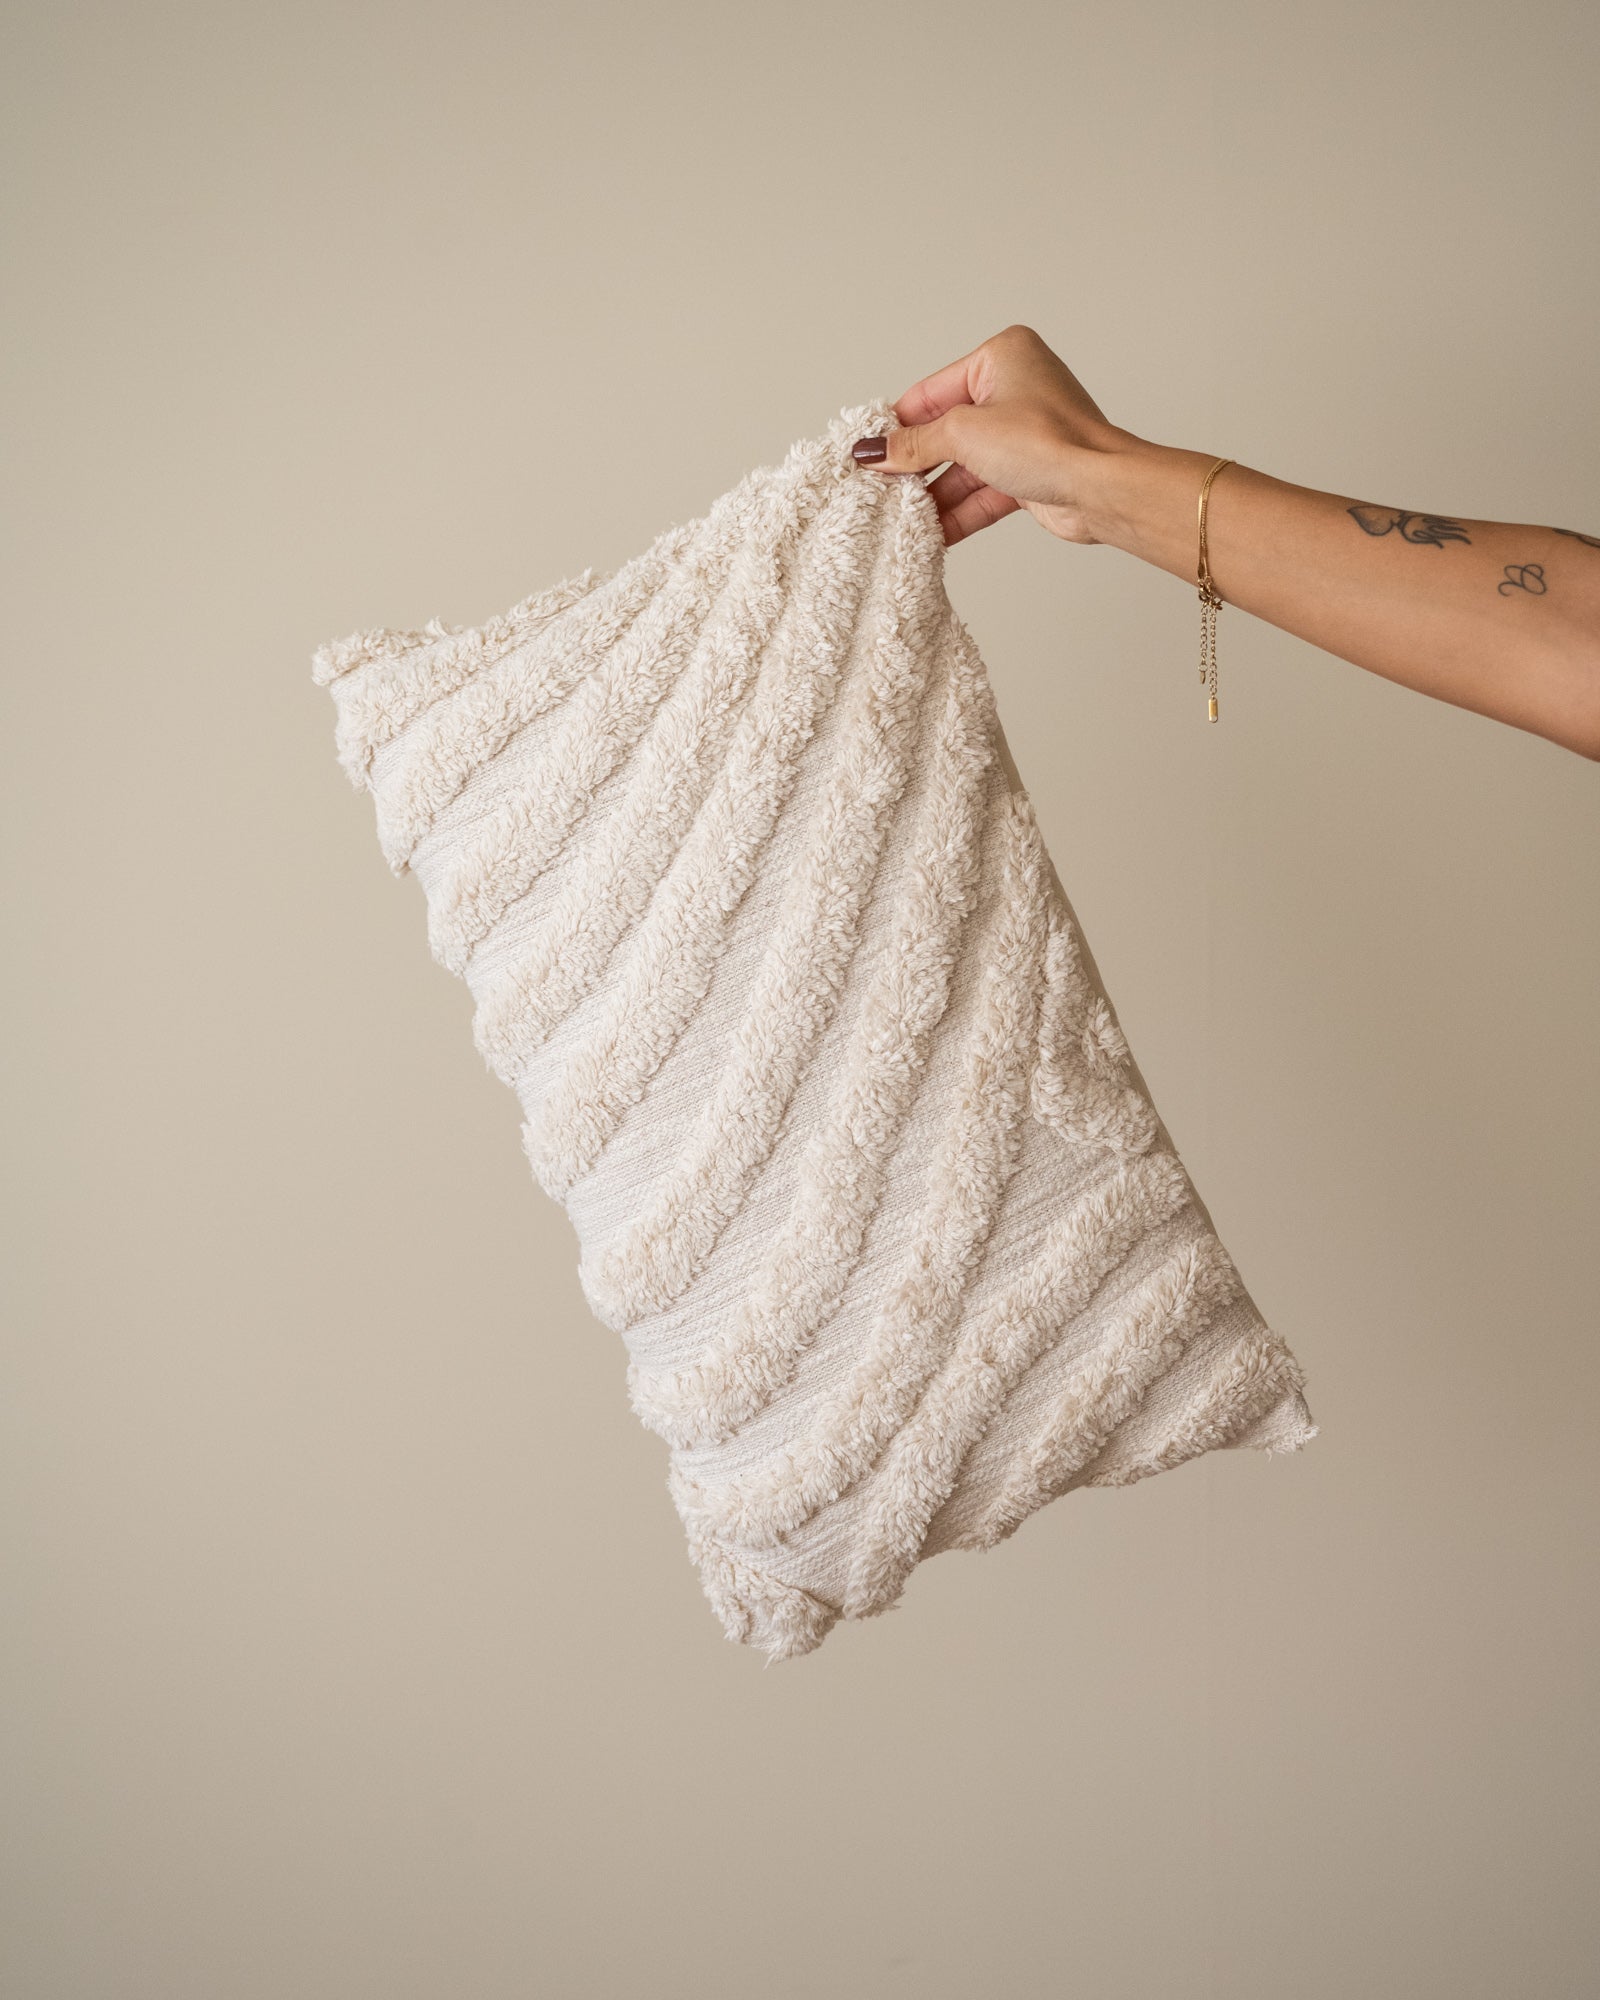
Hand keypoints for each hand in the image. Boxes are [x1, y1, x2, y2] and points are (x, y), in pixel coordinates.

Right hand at [853, 325, 1140, 547]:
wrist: (1101, 489)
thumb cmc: (1050, 442)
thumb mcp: (964, 434)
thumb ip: (914, 444)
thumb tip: (874, 451)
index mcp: (1000, 357)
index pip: (931, 392)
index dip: (897, 425)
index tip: (867, 452)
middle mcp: (1013, 390)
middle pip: (946, 432)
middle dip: (915, 465)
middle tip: (878, 489)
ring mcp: (1023, 434)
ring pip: (964, 467)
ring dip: (934, 496)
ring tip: (897, 518)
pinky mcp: (1029, 473)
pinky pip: (982, 491)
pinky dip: (958, 512)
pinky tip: (929, 533)